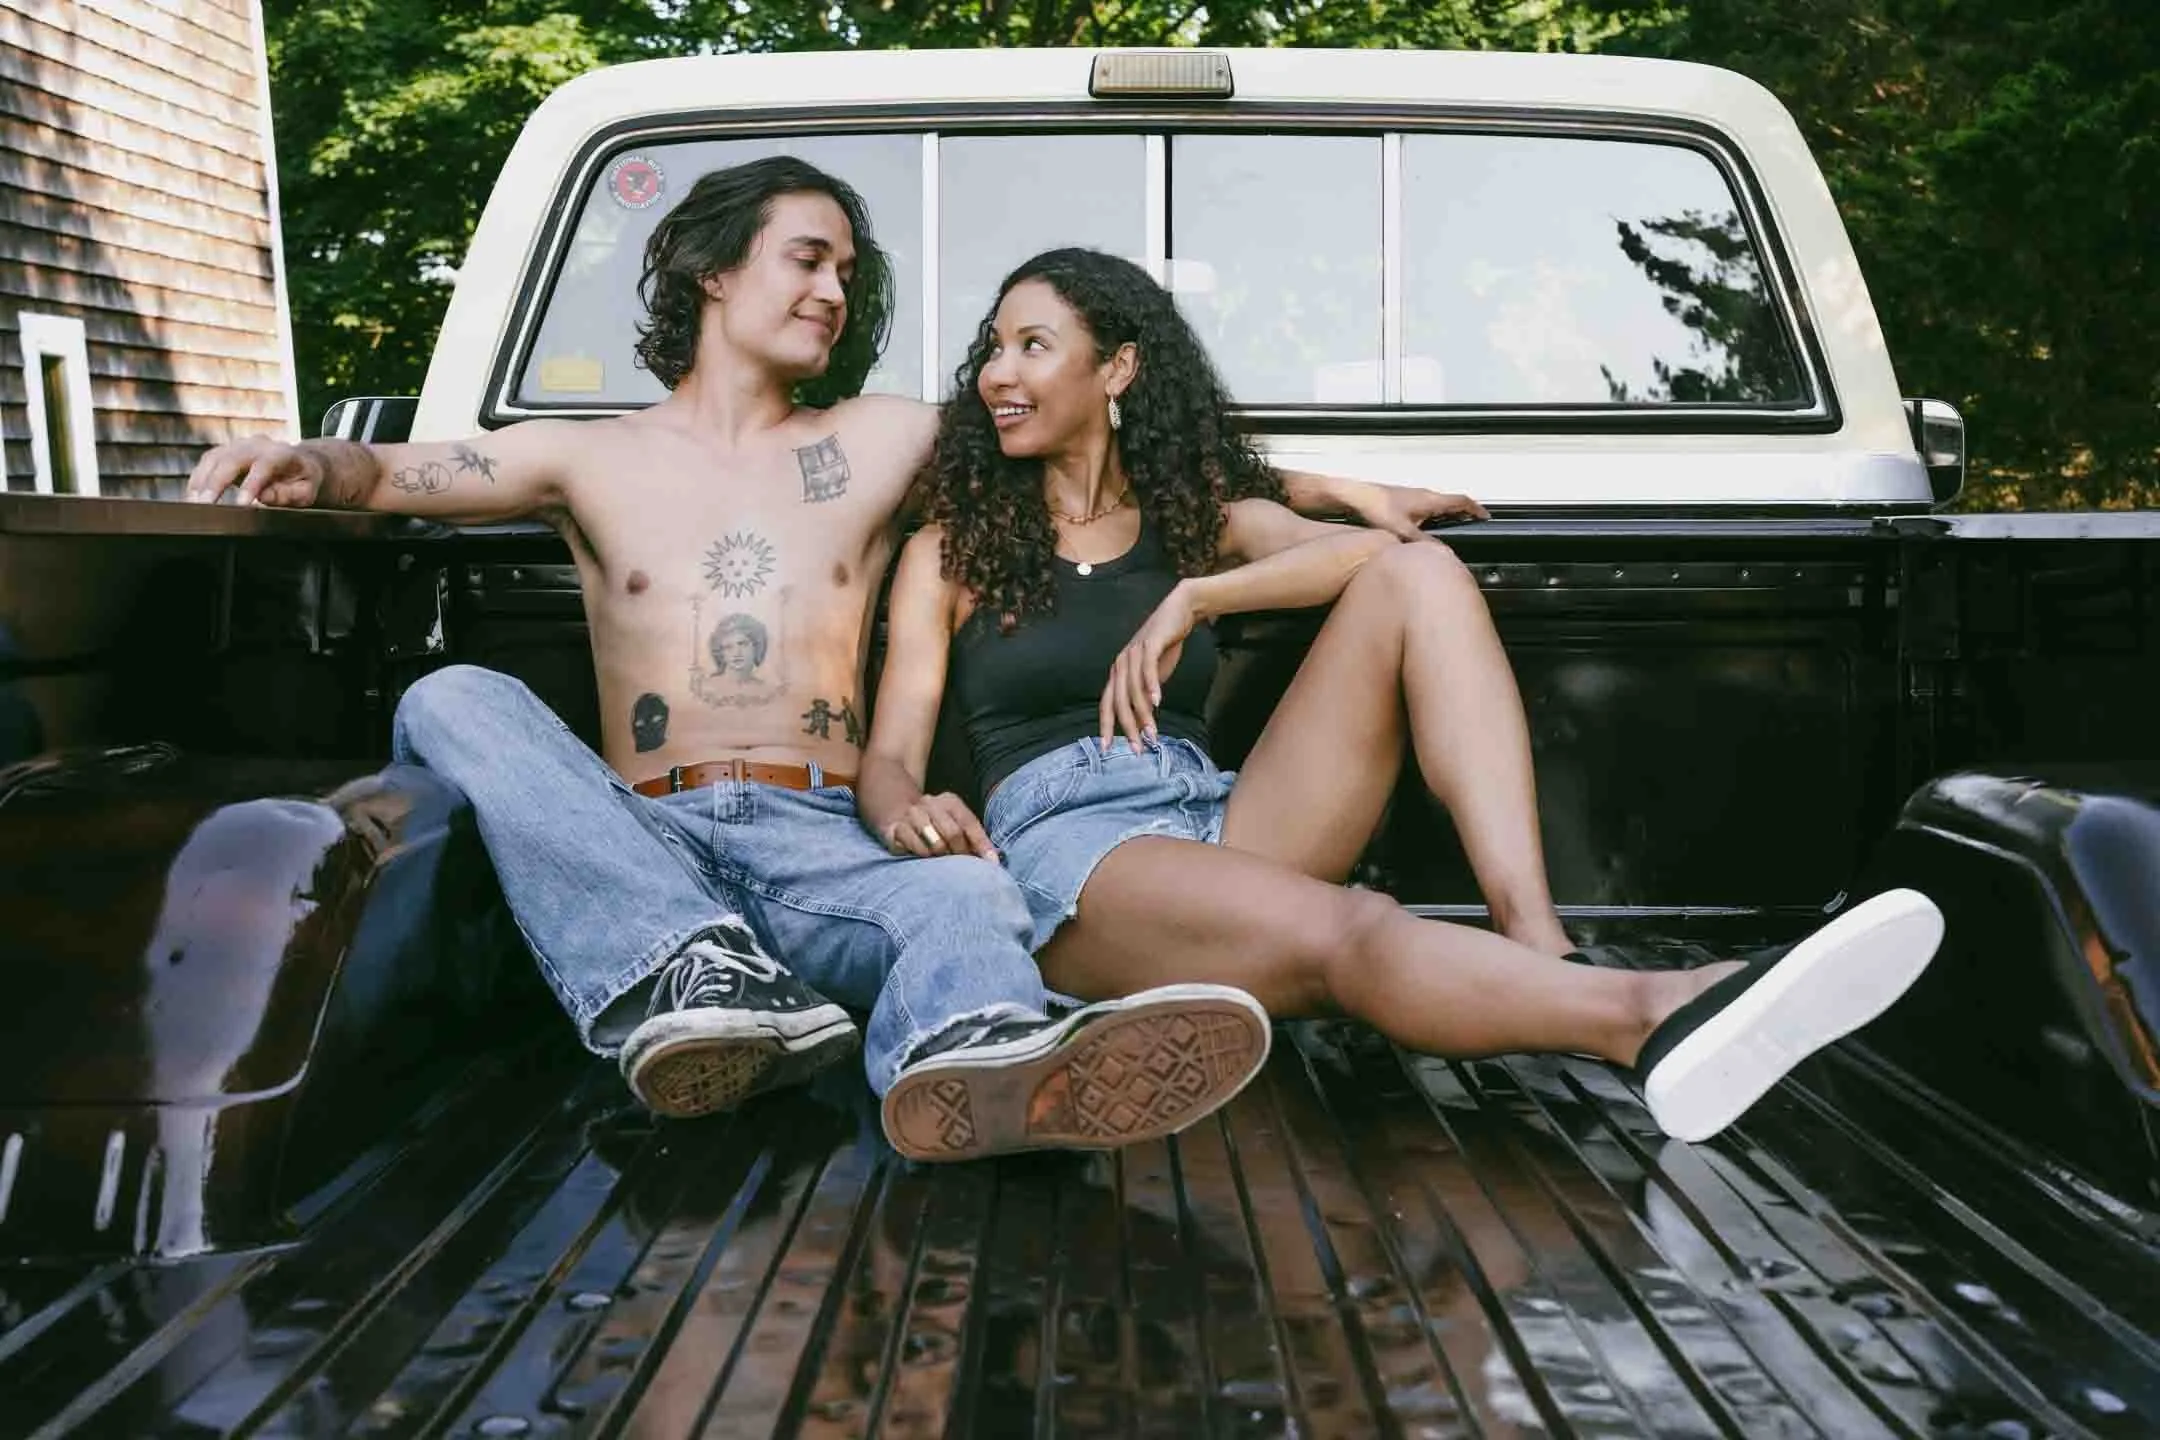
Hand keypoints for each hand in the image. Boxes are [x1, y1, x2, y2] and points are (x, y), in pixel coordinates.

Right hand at [185, 437, 324, 507]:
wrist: (300, 462)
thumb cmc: (304, 481)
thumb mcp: (306, 491)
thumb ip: (289, 494)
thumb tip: (262, 496)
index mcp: (282, 453)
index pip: (264, 466)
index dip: (251, 484)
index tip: (241, 504)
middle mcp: (258, 444)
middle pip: (232, 459)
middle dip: (216, 482)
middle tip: (205, 505)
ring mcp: (239, 445)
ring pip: (214, 458)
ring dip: (201, 480)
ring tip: (194, 503)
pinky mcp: (226, 451)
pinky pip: (207, 462)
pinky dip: (198, 478)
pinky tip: (193, 496)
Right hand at [878, 792, 996, 859]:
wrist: (896, 812)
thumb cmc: (934, 824)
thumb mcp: (954, 823)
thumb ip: (972, 838)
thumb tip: (994, 859)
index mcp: (950, 801)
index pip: (970, 822)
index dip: (982, 844)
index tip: (992, 862)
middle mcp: (931, 804)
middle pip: (954, 832)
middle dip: (961, 853)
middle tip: (962, 864)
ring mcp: (912, 814)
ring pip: (935, 841)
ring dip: (942, 855)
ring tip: (942, 859)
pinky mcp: (896, 828)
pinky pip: (915, 846)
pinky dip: (924, 855)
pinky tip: (924, 856)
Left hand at [1100, 585, 1195, 753]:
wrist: (1177, 613)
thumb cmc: (1163, 647)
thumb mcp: (1152, 675)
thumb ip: (1144, 695)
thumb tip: (1143, 721)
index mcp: (1118, 674)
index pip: (1107, 704)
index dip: (1105, 726)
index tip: (1107, 749)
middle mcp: (1120, 665)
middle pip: (1119, 702)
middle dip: (1127, 728)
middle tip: (1137, 749)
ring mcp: (1133, 654)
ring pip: (1133, 690)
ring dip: (1143, 715)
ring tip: (1152, 734)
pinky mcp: (1150, 644)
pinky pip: (1147, 668)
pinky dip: (1152, 686)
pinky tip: (1158, 702)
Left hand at [1349, 483, 1488, 540]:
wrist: (1352, 495)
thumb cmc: (1374, 506)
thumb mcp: (1403, 530)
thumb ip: (1423, 543)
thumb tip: (1440, 553)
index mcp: (1429, 500)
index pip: (1461, 501)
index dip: (1475, 509)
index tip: (1485, 516)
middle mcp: (1422, 496)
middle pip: (1450, 503)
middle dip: (1462, 514)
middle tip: (1470, 524)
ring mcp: (1411, 497)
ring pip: (1436, 506)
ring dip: (1446, 516)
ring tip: (1450, 529)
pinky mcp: (1399, 502)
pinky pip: (1423, 509)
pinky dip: (1431, 518)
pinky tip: (1421, 531)